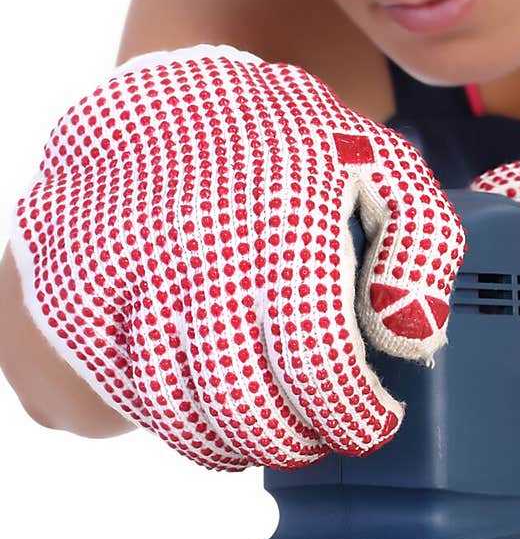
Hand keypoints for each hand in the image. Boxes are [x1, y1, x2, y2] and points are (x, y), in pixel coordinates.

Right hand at [11, 46, 464, 470]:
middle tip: (321, 436)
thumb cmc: (284, 141)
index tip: (373, 424)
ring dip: (237, 445)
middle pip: (247, 401)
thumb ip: (422, 244)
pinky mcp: (78, 297)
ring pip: (180, 411)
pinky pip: (128, 394)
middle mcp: (196, 249)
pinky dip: (178, 427)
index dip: (353, 415)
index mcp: (281, 218)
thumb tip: (413, 339)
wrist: (162, 92)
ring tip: (273, 436)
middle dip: (298, 440)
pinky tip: (215, 422)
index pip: (317, 361)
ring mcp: (126, 276)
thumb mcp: (379, 163)